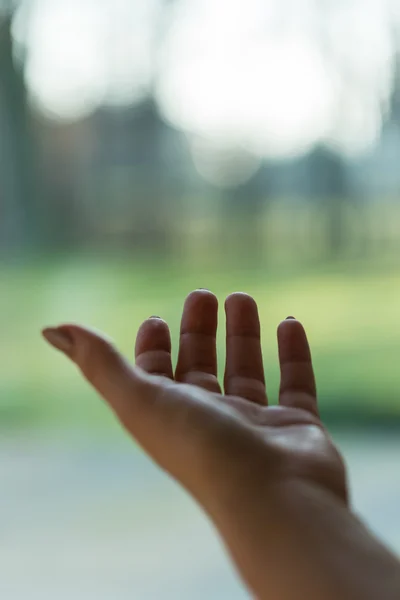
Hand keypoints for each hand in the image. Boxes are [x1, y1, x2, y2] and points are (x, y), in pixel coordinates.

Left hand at [42, 290, 346, 507]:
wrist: (274, 499)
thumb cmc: (201, 449)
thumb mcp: (140, 399)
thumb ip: (100, 364)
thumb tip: (53, 329)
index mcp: (171, 418)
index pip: (156, 377)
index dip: (153, 347)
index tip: (157, 318)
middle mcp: (210, 421)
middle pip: (201, 367)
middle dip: (199, 330)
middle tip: (205, 293)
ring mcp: (256, 425)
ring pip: (247, 371)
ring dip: (243, 334)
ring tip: (242, 297)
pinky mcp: (297, 427)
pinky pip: (297, 382)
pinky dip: (294, 353)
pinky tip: (290, 321)